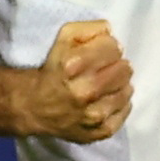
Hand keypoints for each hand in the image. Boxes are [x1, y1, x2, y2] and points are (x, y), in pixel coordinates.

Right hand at [23, 17, 131, 141]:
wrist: (32, 106)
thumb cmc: (51, 69)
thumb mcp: (62, 40)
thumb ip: (87, 29)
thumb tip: (109, 31)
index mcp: (73, 66)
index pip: (114, 48)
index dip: (108, 47)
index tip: (101, 52)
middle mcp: (85, 92)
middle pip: (125, 69)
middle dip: (117, 66)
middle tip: (104, 69)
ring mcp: (94, 115)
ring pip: (127, 90)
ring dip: (119, 85)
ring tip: (105, 85)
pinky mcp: (100, 131)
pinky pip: (125, 111)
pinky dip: (120, 103)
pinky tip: (107, 99)